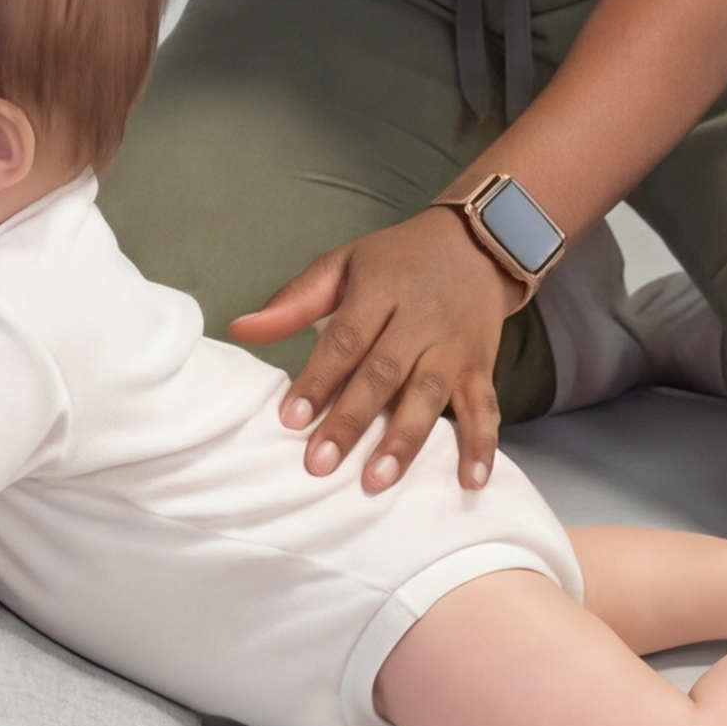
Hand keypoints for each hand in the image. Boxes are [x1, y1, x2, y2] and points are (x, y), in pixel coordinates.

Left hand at [230, 209, 522, 491]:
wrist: (478, 243)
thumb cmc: (398, 261)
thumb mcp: (344, 264)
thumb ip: (294, 301)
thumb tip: (240, 329)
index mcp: (381, 289)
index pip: (346, 338)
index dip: (319, 379)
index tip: (291, 418)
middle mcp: (420, 319)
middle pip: (384, 374)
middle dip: (351, 421)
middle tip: (320, 464)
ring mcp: (454, 346)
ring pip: (429, 395)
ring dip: (403, 441)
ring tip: (376, 481)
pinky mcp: (482, 367)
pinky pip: (486, 408)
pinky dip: (481, 446)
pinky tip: (470, 481)